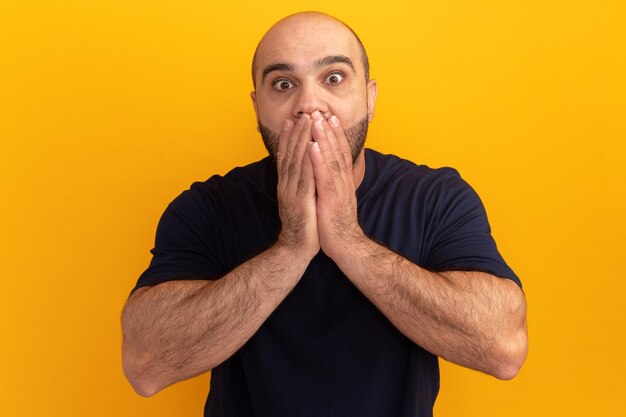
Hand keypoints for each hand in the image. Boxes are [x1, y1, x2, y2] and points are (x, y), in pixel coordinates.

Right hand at [275, 114, 319, 258]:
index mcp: (286, 185)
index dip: (288, 137)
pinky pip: (305, 176)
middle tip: (301, 113)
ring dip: (302, 140)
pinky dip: (309, 160)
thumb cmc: (302, 226)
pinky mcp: (301, 201)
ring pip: (296, 161)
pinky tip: (313, 146)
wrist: (296, 249)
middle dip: (296, 132)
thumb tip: (304, 171)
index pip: (286, 156)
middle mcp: (286, 185)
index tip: (292, 120)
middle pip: (290, 154)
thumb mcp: (299, 200)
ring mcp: (292, 192)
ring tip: (307, 122)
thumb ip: (299, 185)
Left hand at [309, 111, 364, 261]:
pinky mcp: (331, 199)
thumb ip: (335, 184)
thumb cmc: (337, 224)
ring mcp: (338, 189)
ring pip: (331, 159)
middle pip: (337, 151)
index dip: (335, 134)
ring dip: (324, 139)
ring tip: (317, 121)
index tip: (329, 117)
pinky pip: (324, 176)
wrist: (346, 245)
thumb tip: (331, 173)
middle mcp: (343, 181)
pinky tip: (312, 147)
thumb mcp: (337, 199)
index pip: (340, 153)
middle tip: (322, 111)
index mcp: (343, 181)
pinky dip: (319, 160)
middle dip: (329, 130)